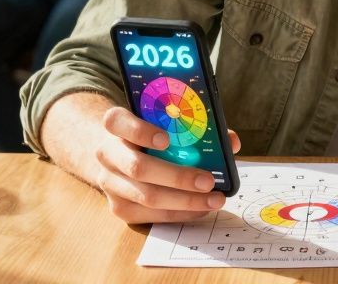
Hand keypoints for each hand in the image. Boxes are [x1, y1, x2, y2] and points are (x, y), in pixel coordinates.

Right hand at [94, 106, 241, 223]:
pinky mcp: (119, 208)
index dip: (139, 130)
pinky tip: (200, 209)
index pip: (117, 122)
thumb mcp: (162, 122)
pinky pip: (151, 215)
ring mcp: (110, 184)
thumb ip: (194, 126)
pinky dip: (180, 213)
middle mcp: (106, 154)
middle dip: (177, 176)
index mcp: (115, 125)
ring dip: (185, 201)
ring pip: (147, 196)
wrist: (116, 155)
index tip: (166, 138)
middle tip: (208, 181)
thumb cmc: (149, 134)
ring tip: (214, 199)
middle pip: (138, 167)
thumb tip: (231, 141)